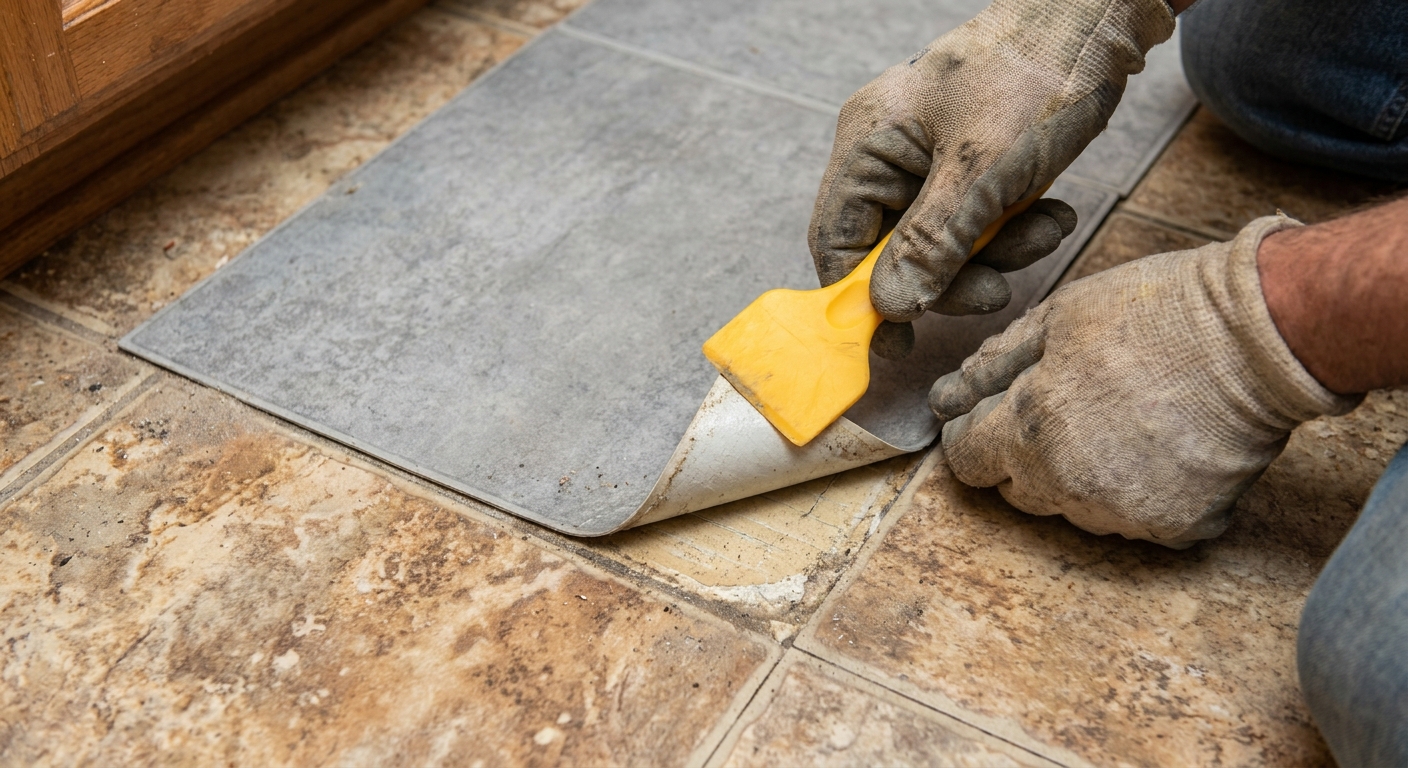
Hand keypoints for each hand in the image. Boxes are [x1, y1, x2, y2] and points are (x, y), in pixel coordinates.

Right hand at [810, 0, 1174, 355]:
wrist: (1100, 15)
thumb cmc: (1037, 71)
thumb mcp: (985, 168)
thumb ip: (931, 242)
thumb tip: (890, 308)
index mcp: (869, 141)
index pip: (838, 239)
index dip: (859, 300)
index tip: (892, 347)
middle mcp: (889, 151)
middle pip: (893, 248)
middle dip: (951, 273)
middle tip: (997, 290)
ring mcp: (929, 157)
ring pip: (943, 240)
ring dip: (995, 251)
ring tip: (1048, 231)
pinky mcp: (970, 162)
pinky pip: (977, 218)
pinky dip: (1012, 227)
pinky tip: (1052, 214)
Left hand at [930, 216, 1360, 547]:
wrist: (1261, 336)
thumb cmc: (1156, 313)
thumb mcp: (1058, 317)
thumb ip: (993, 365)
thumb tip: (947, 396)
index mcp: (1029, 431)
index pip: (965, 461)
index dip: (974, 432)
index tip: (993, 411)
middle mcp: (1068, 485)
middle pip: (1016, 490)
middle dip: (1024, 454)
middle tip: (1067, 405)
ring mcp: (1123, 513)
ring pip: (1074, 509)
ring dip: (1080, 477)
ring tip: (1121, 420)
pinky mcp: (1175, 526)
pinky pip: (1135, 520)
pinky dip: (1141, 493)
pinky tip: (1160, 447)